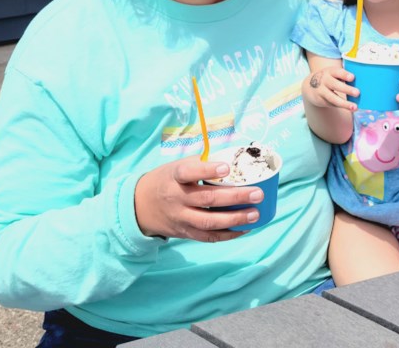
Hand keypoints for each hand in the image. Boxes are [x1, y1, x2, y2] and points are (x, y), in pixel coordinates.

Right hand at [134, 157, 264, 241]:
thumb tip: (232, 160)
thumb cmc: (166, 180)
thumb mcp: (176, 166)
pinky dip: (228, 234)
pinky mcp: (185, 233)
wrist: (140, 206)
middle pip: (207, 199)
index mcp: (174, 176)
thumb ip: (200, 164)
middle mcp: (176, 198)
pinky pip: (208, 237)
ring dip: (235, 219)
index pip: (188, 172)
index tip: (226, 168)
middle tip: (257, 193)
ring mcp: (181, 218)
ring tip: (255, 214)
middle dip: (235, 197)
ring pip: (209, 222)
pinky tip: (244, 228)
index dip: (207, 170)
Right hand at [304, 66, 357, 111]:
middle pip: (335, 85)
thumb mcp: (333, 73)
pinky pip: (332, 104)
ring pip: (333, 98)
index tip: (352, 77)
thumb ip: (344, 76)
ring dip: (345, 103)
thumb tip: (363, 83)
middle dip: (347, 89)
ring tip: (355, 107)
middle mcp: (324, 80)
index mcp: (330, 71)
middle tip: (358, 93)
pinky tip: (351, 108)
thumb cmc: (329, 78)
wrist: (309, 86)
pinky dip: (342, 106)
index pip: (337, 72)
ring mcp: (321, 91)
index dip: (344, 75)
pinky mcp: (321, 100)